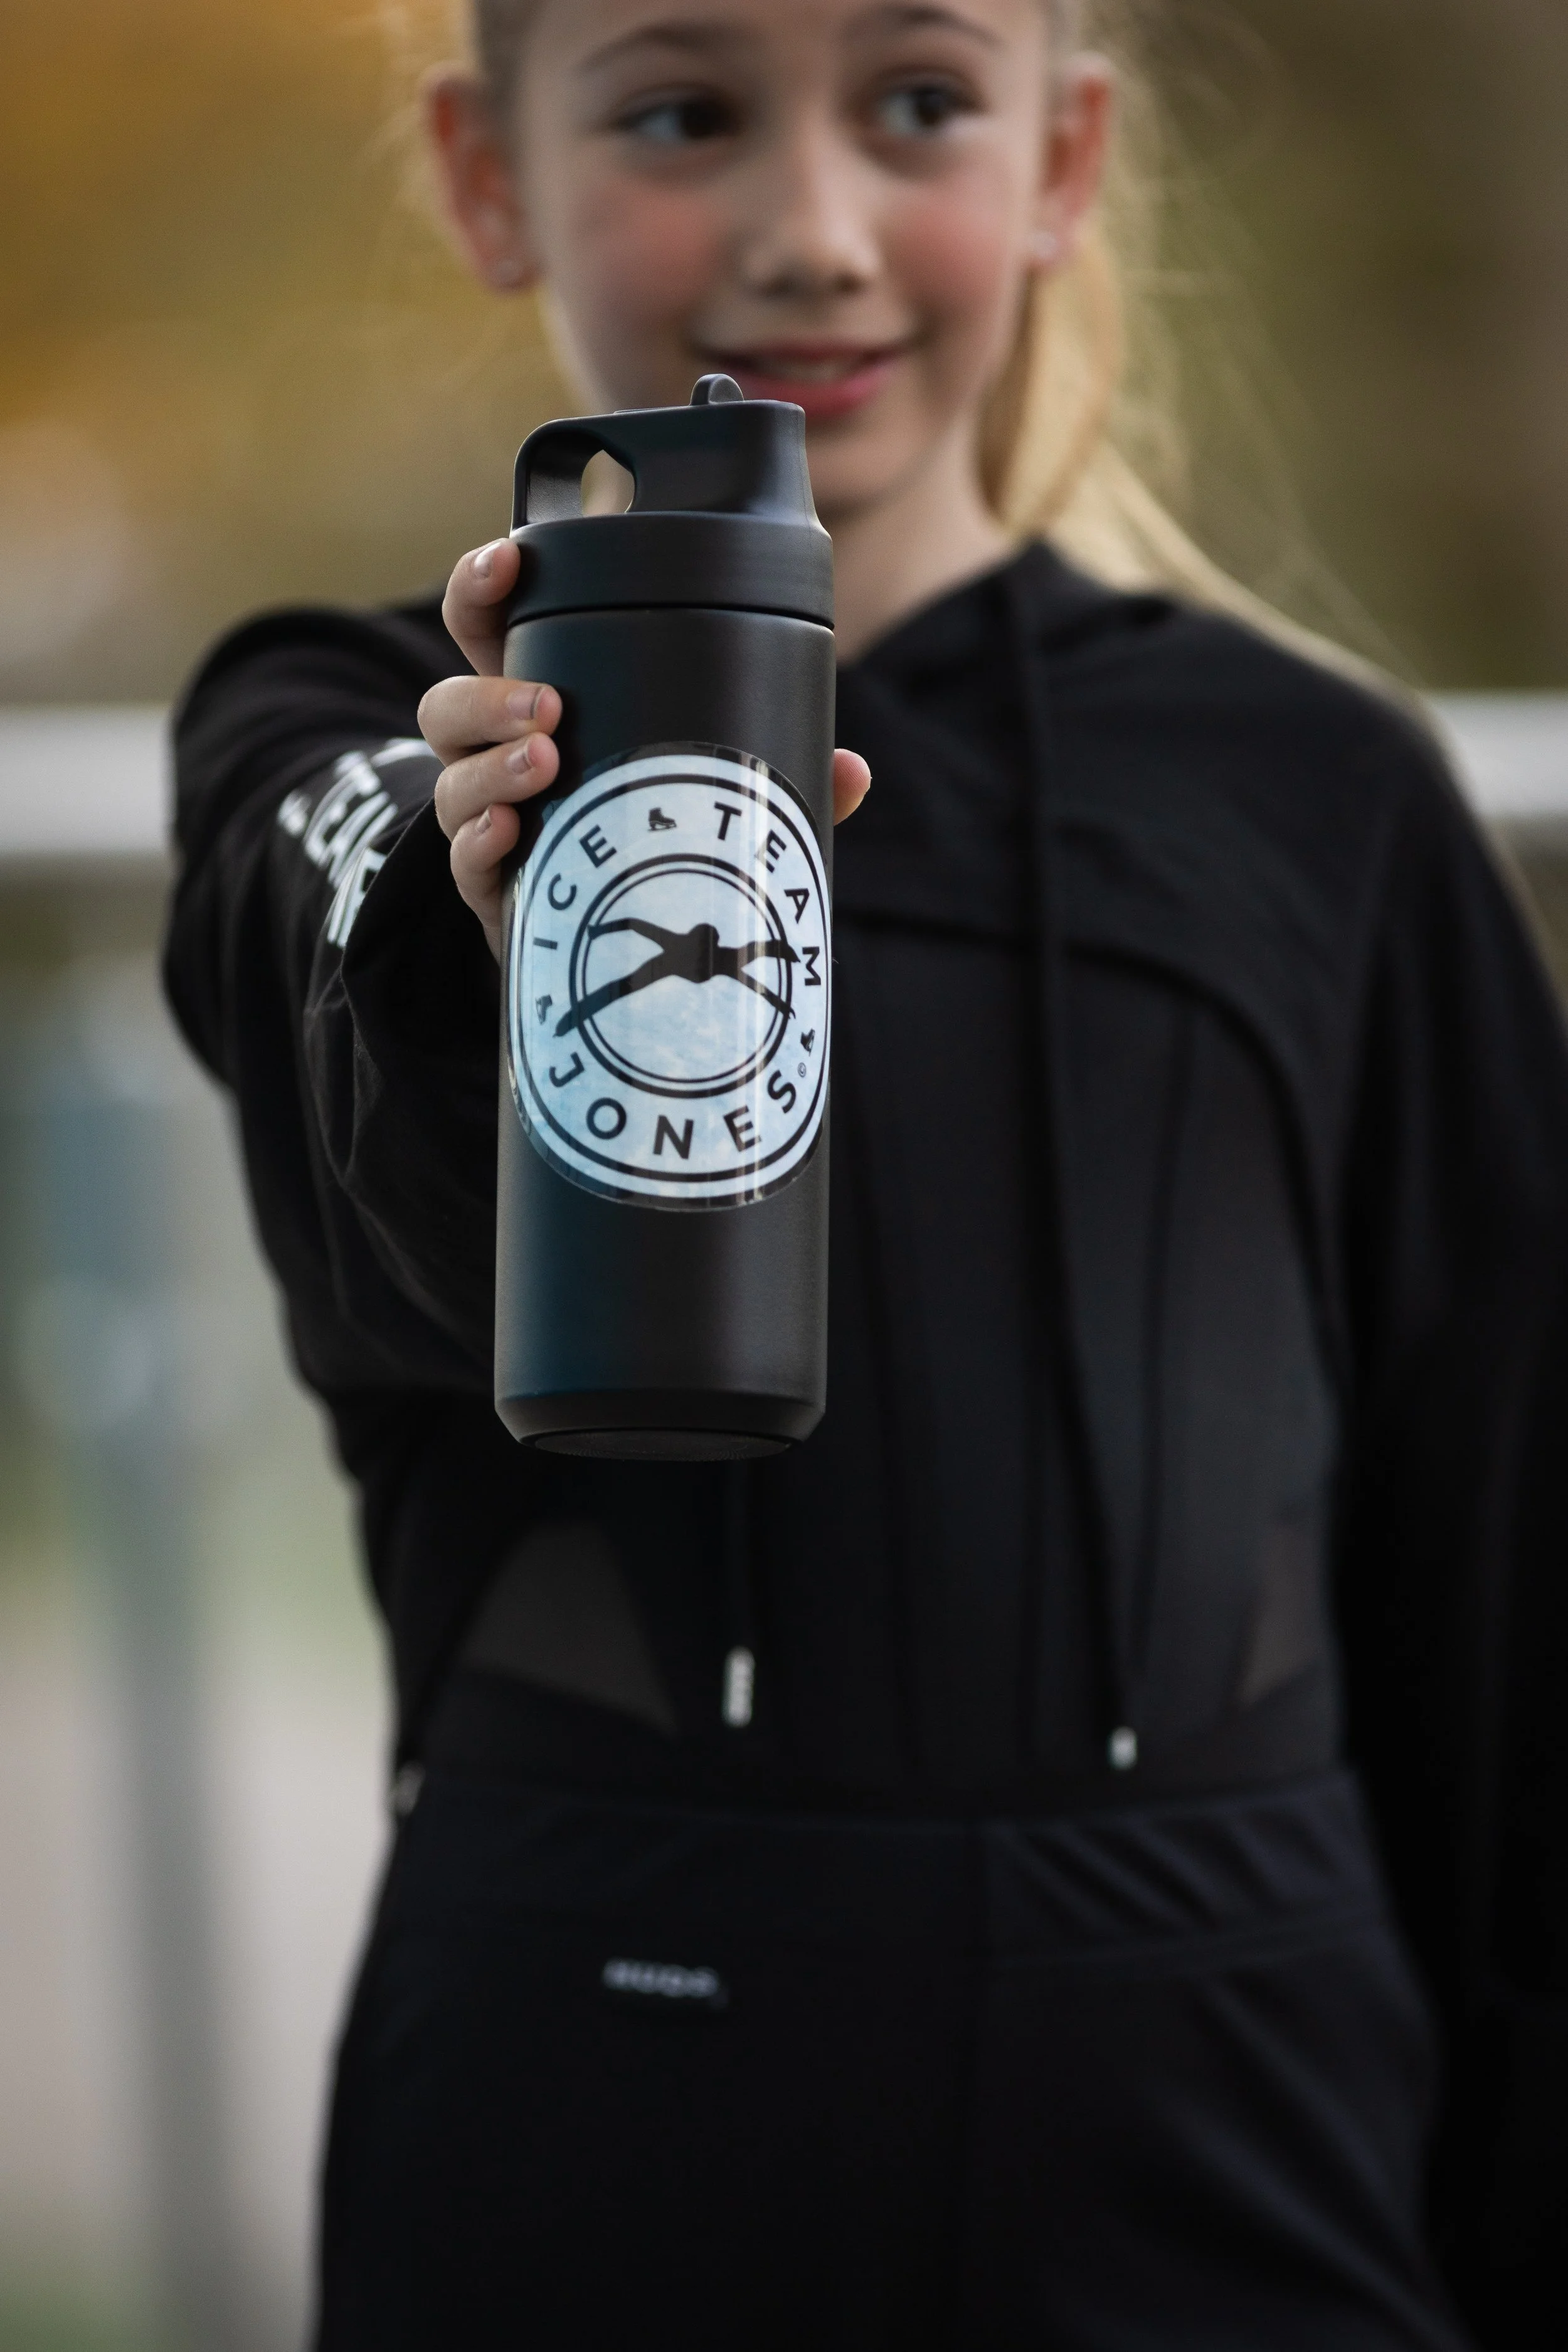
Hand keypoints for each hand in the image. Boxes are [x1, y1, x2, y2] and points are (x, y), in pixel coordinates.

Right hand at [421, 538, 871, 962]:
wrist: (608, 943)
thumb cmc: (653, 833)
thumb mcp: (711, 790)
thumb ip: (775, 774)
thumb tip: (853, 770)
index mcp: (542, 698)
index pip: (489, 624)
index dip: (485, 583)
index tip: (512, 559)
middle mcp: (497, 752)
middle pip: (449, 700)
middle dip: (490, 693)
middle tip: (548, 704)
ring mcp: (485, 817)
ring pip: (452, 774)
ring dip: (491, 764)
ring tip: (545, 763)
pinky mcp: (488, 886)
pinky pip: (462, 856)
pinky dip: (480, 839)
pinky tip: (512, 832)